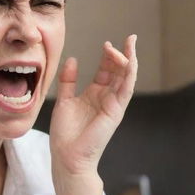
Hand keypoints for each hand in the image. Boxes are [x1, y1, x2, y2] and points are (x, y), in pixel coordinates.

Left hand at [49, 35, 137, 176]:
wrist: (67, 157)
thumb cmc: (65, 134)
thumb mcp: (64, 101)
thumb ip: (69, 81)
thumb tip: (73, 59)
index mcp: (94, 95)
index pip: (106, 71)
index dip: (108, 56)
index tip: (107, 43)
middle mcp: (106, 99)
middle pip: (119, 71)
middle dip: (124, 54)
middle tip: (128, 38)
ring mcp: (113, 105)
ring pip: (126, 78)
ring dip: (129, 60)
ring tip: (130, 44)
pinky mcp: (115, 111)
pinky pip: (126, 90)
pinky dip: (129, 75)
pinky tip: (130, 61)